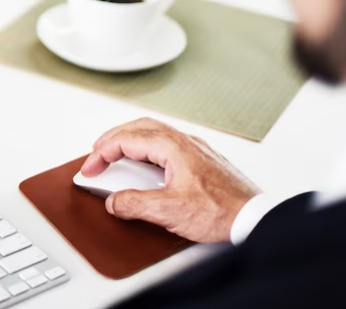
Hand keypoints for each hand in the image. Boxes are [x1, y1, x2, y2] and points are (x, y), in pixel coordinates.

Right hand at [81, 118, 259, 242]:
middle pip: (138, 127)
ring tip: (115, 155)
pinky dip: (146, 148)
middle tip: (95, 155)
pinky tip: (146, 164)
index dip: (101, 153)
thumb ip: (135, 204)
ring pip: (153, 132)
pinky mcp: (201, 160)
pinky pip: (166, 144)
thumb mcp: (169, 211)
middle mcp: (184, 142)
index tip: (89, 169)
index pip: (126, 140)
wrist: (256, 218)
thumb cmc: (222, 211)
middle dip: (112, 138)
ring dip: (129, 140)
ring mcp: (194, 149)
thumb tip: (115, 201)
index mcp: (173, 147)